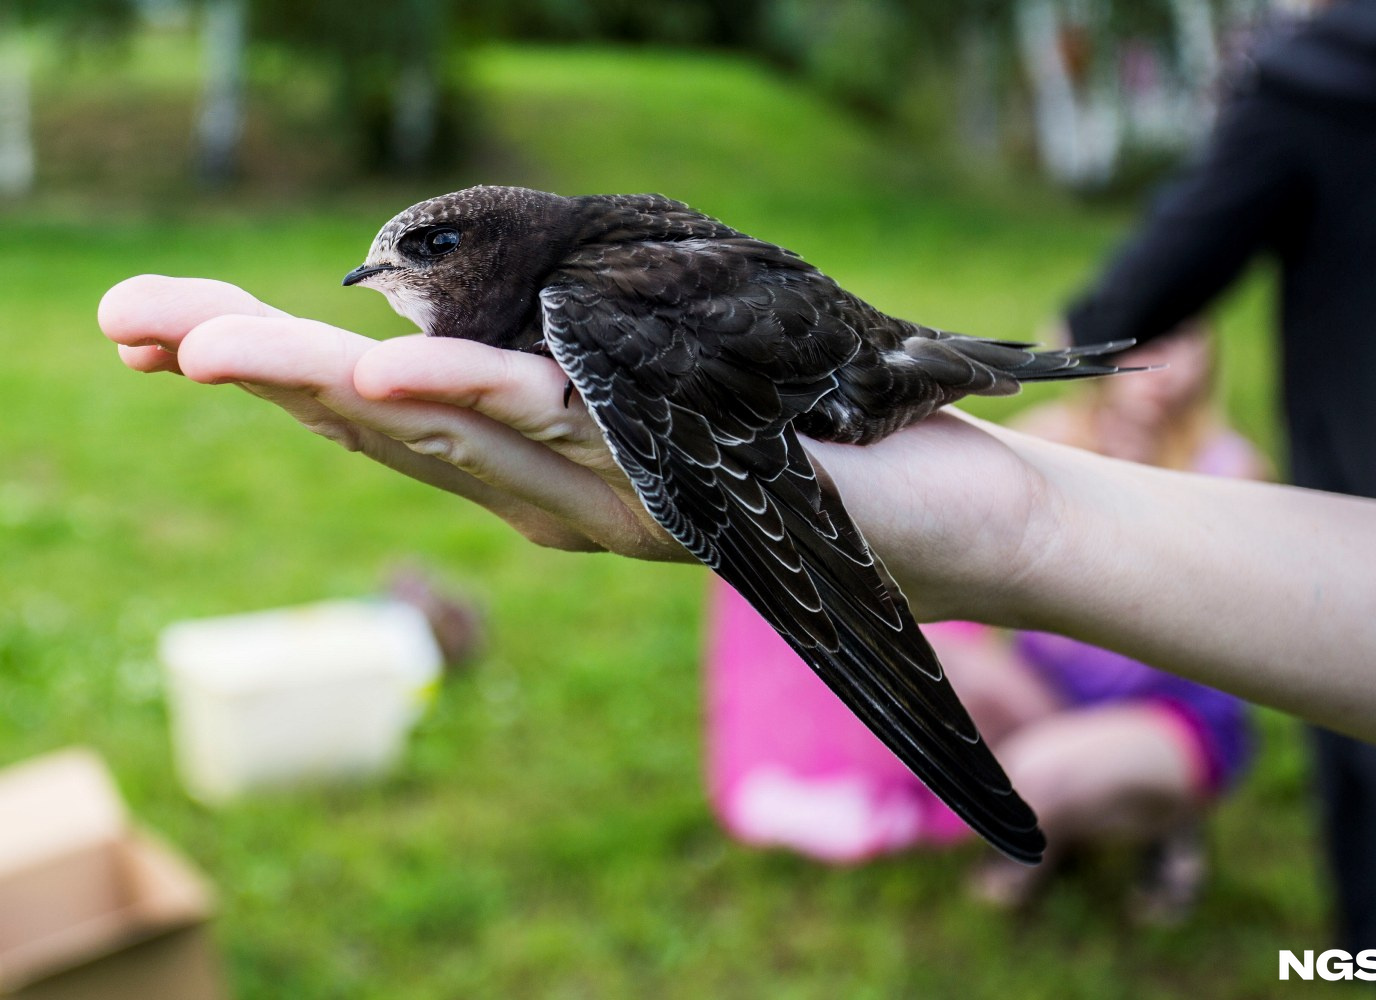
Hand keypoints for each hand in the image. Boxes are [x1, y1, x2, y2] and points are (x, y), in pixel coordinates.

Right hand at [98, 276, 1053, 620]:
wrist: (949, 525)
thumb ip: (568, 366)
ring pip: (444, 438)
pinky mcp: (680, 485)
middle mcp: (556, 495)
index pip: (386, 412)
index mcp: (544, 467)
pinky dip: (470, 404)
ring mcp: (612, 499)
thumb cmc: (808, 438)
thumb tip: (454, 313)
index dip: (273, 372)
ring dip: (316, 390)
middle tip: (125, 325)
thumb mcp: (667, 379)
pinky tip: (384, 372)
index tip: (165, 328)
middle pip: (381, 429)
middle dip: (250, 375)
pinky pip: (563, 439)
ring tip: (203, 344)